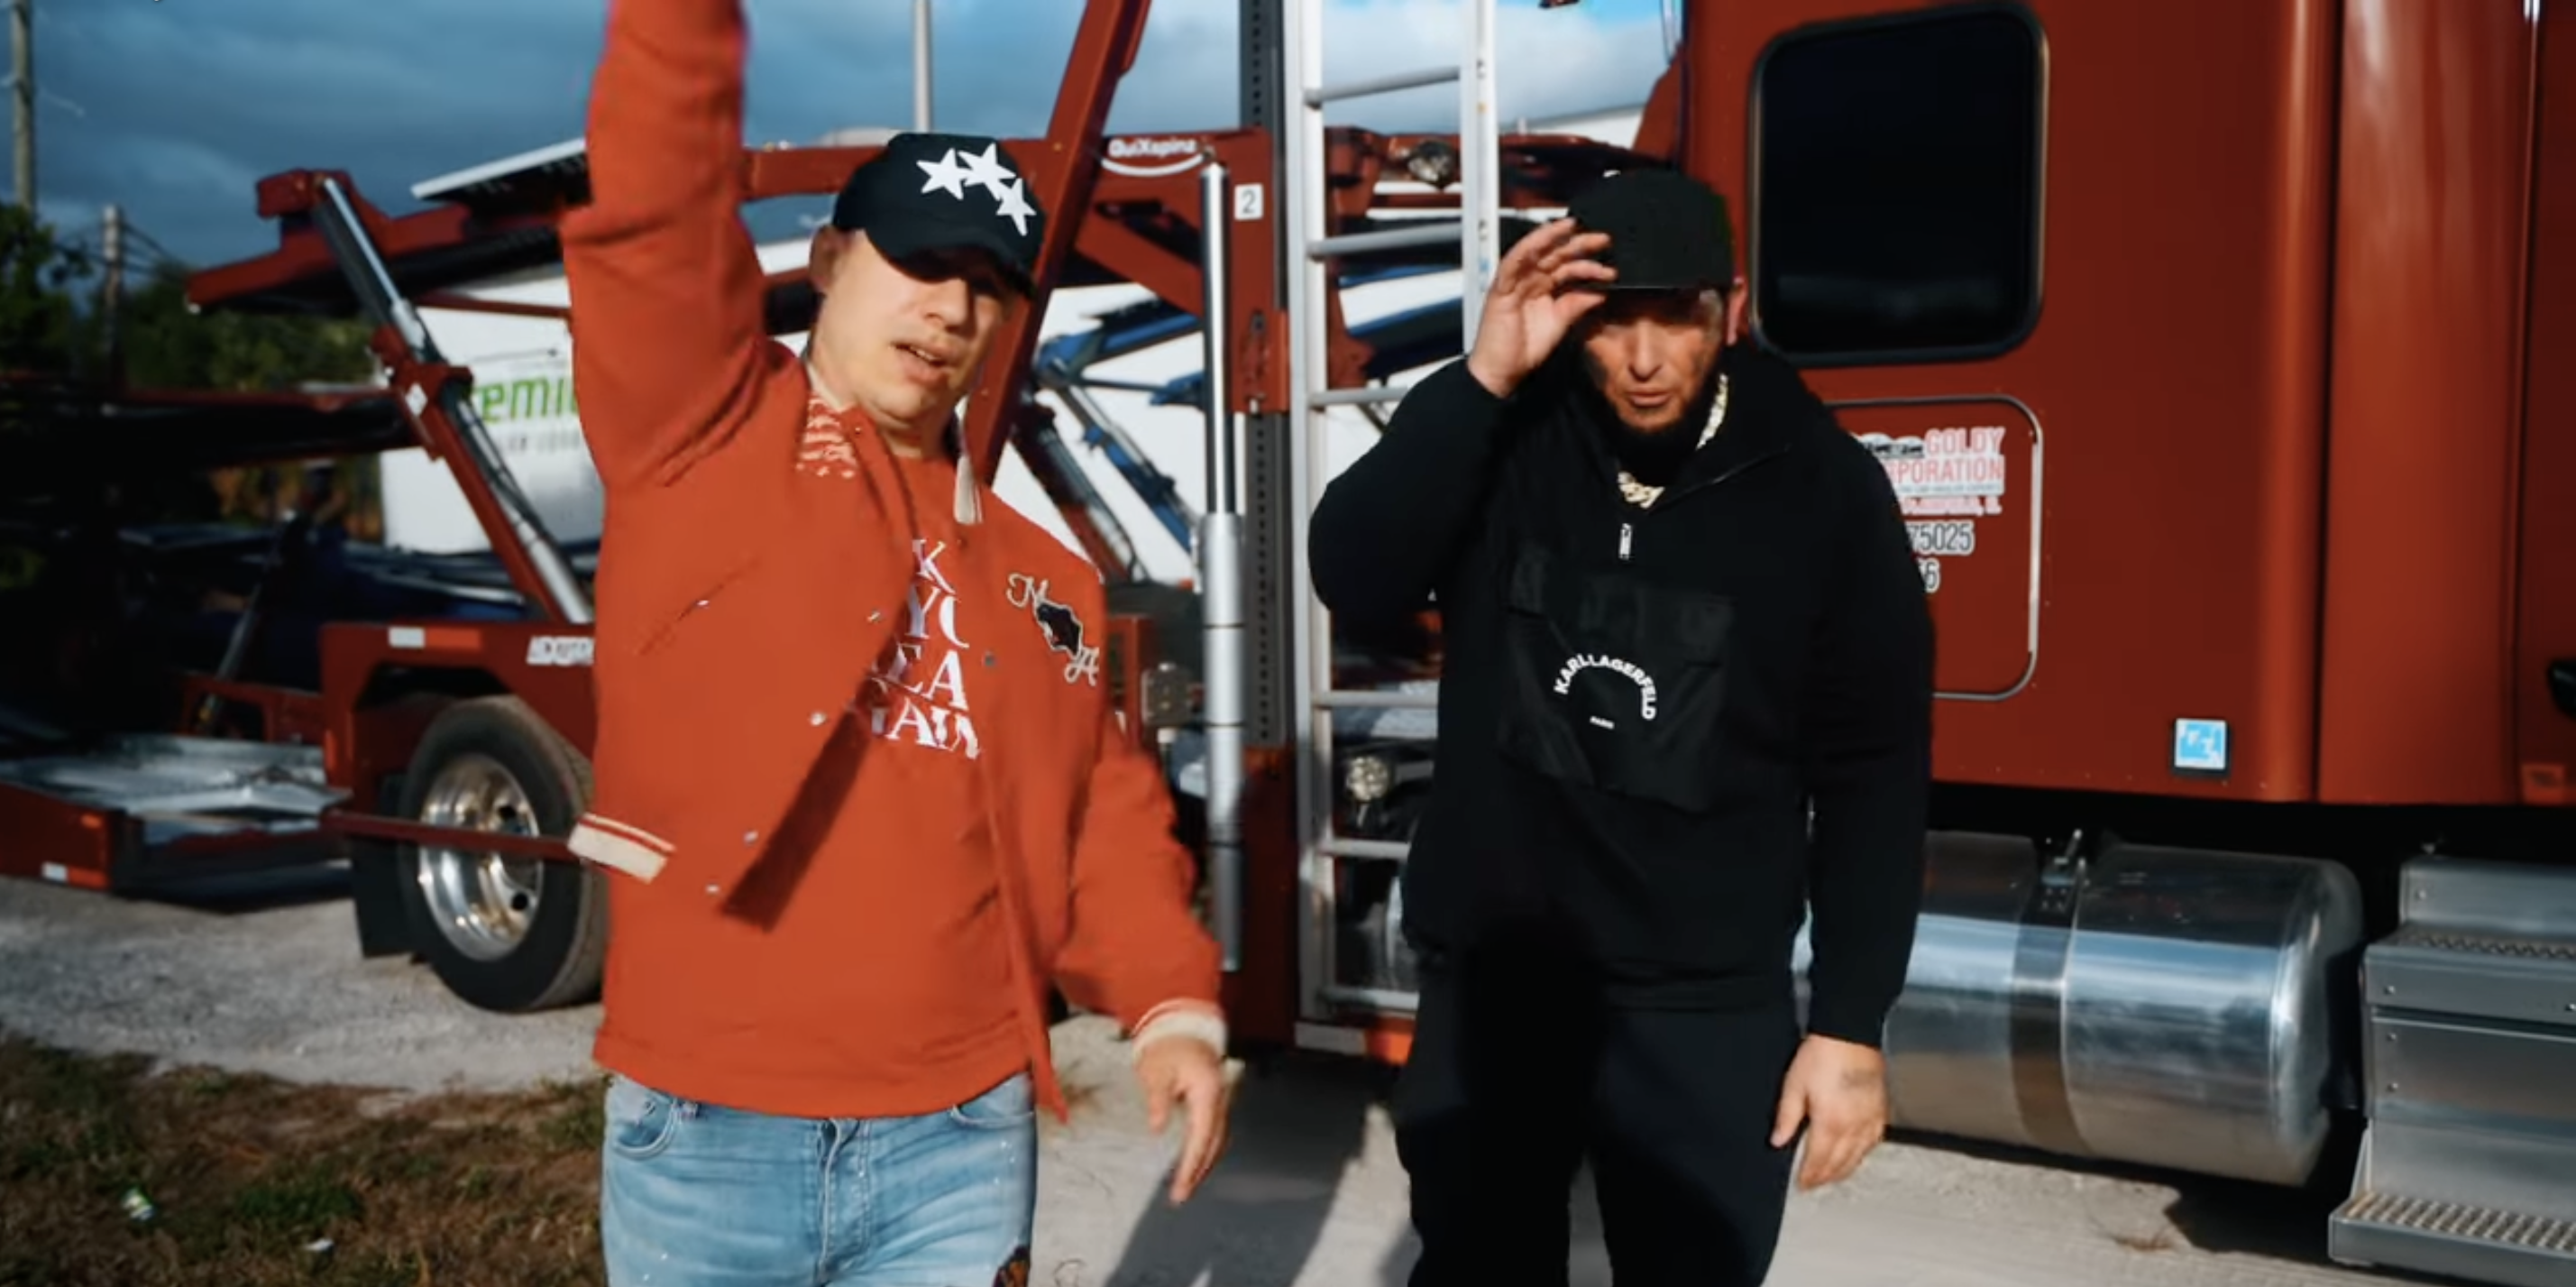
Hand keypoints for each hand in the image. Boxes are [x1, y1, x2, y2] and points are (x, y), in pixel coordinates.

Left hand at [1135, 1035, 1231, 1203]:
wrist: (1182, 1028)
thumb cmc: (1168, 1047)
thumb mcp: (1156, 1071)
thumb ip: (1158, 1100)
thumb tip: (1157, 1128)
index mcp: (1208, 1092)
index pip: (1201, 1138)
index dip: (1191, 1166)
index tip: (1180, 1187)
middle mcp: (1220, 1099)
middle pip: (1214, 1144)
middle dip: (1199, 1172)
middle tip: (1181, 1195)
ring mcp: (1222, 1100)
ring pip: (1218, 1140)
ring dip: (1205, 1164)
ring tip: (1188, 1185)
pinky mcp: (1216, 1101)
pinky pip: (1216, 1132)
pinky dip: (1207, 1150)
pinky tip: (1197, 1161)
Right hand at [1464, 217, 1617, 396]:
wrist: (1500, 372)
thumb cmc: (1522, 351)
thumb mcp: (1560, 323)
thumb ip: (1577, 304)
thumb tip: (1600, 291)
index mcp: (1541, 288)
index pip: (1566, 266)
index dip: (1587, 260)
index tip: (1608, 260)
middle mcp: (1528, 281)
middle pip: (1554, 254)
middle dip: (1578, 244)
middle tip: (1602, 239)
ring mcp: (1513, 283)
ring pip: (1533, 252)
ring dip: (1552, 238)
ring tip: (1573, 228)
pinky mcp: (1500, 289)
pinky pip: (1512, 263)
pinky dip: (1526, 249)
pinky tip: (1542, 239)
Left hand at [1769, 1034, 1888, 1189]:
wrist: (1850, 1033)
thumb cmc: (1823, 1054)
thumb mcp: (1794, 1085)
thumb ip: (1787, 1117)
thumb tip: (1778, 1140)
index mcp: (1831, 1122)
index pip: (1819, 1160)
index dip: (1809, 1176)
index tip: (1802, 1184)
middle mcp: (1854, 1125)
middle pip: (1840, 1163)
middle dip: (1825, 1177)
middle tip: (1814, 1184)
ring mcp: (1870, 1119)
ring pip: (1859, 1156)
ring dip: (1844, 1170)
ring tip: (1833, 1176)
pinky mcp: (1881, 1110)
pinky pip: (1873, 1142)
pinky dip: (1863, 1153)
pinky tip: (1857, 1154)